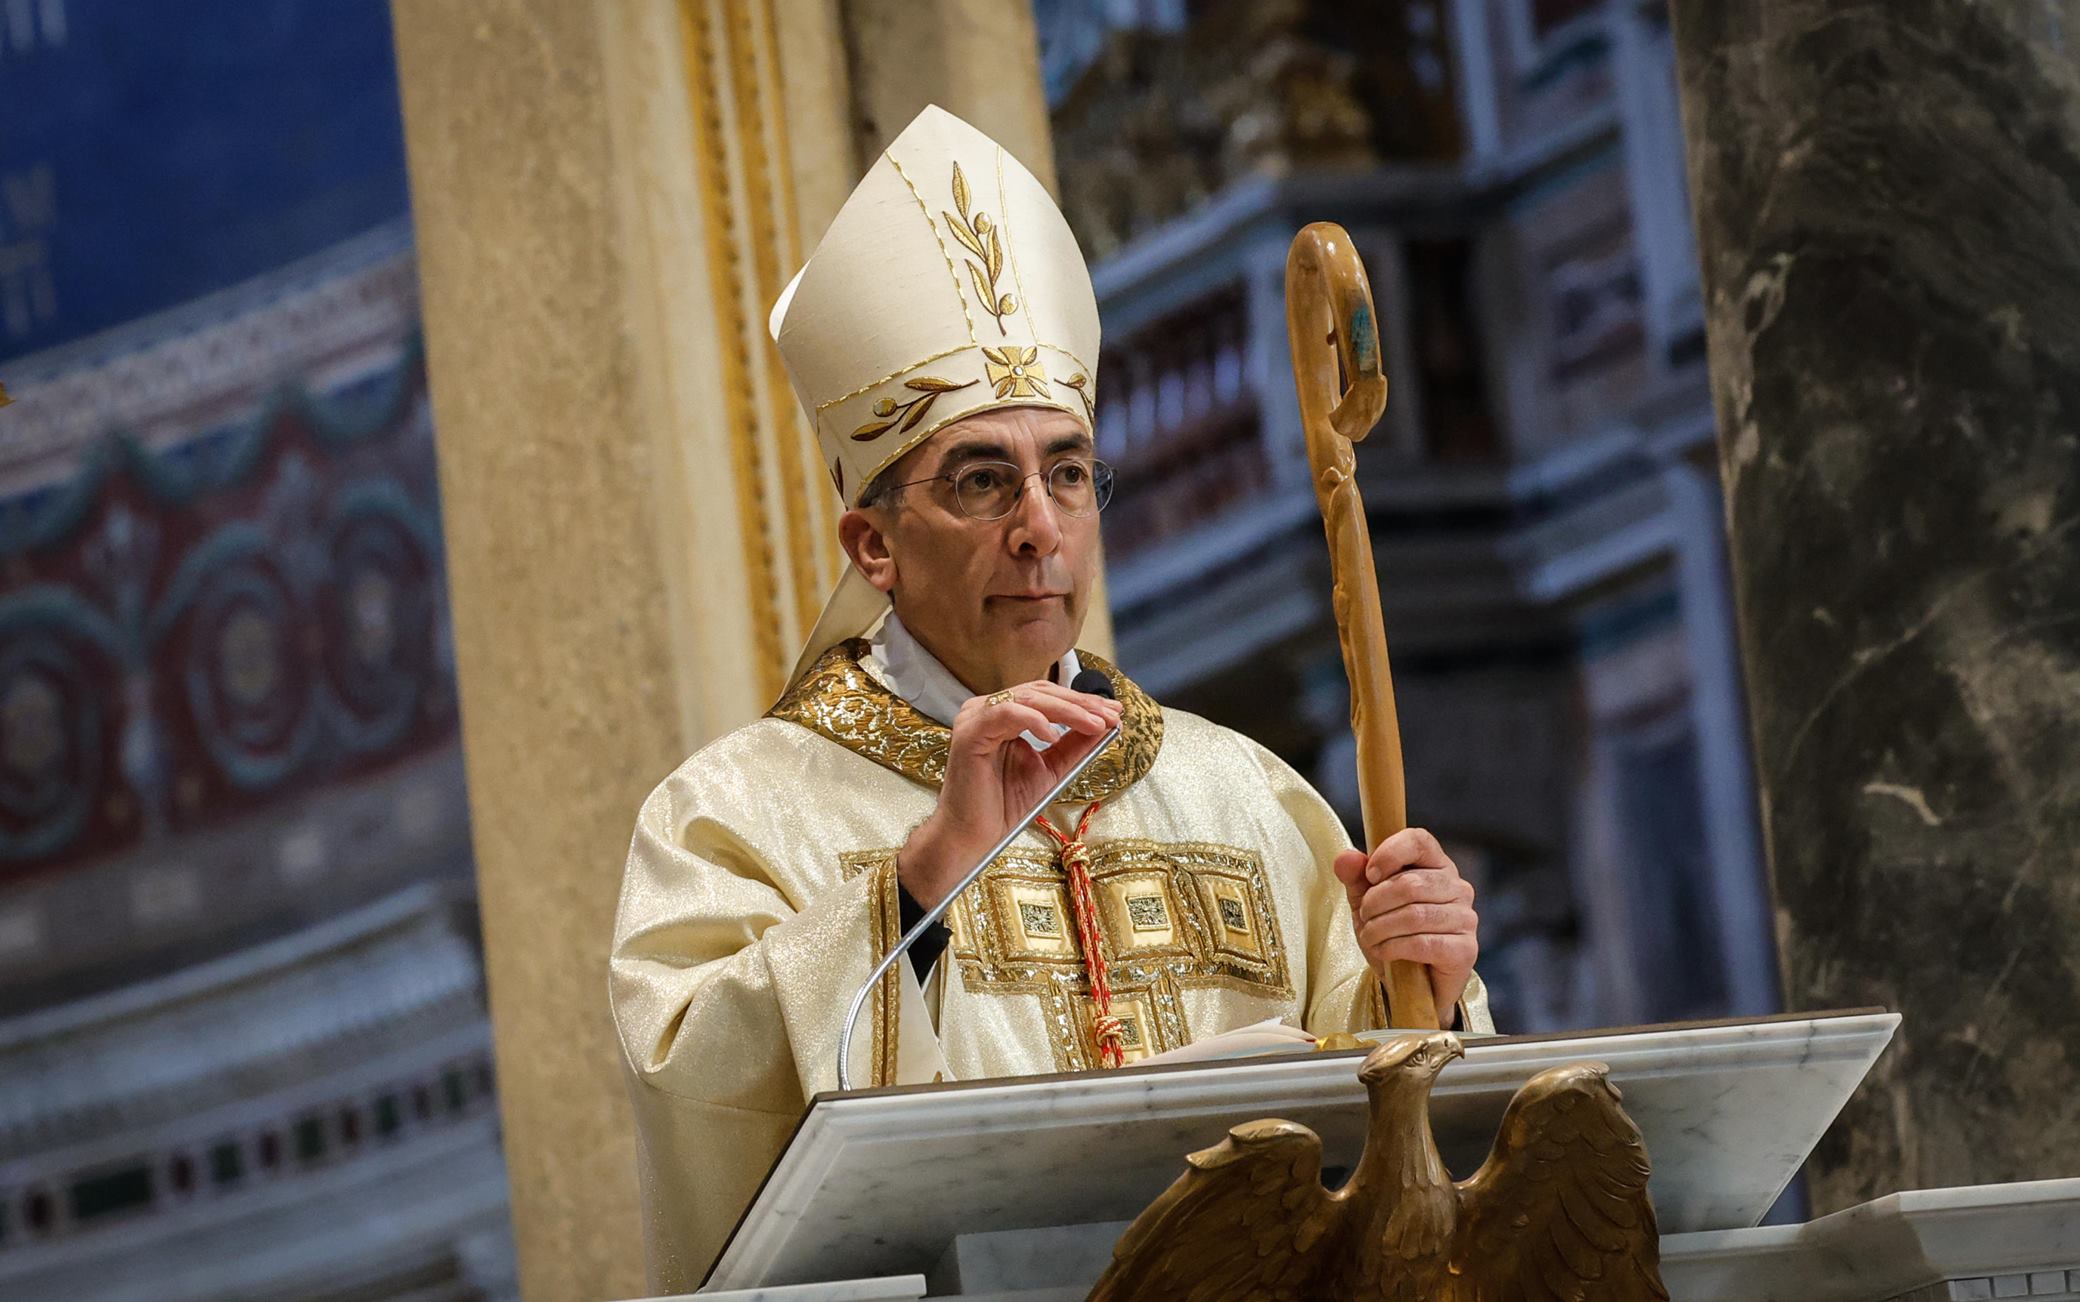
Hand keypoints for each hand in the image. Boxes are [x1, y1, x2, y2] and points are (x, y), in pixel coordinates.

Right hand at [898, 680, 1122, 907]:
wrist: (976, 836)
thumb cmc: (1004, 805)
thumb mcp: (1051, 769)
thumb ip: (1073, 745)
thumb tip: (1103, 724)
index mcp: (1003, 714)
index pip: (1046, 697)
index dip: (1081, 702)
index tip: (1114, 713)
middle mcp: (987, 710)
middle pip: (1040, 692)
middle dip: (1080, 704)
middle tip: (1110, 716)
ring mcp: (975, 718)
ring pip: (1027, 698)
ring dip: (1067, 710)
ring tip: (1094, 724)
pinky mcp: (969, 732)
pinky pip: (1007, 714)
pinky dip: (1034, 720)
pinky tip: (1054, 736)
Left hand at [1331, 827, 1478, 1015]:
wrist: (1409, 986)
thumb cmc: (1392, 935)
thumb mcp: (1367, 904)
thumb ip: (1356, 878)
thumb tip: (1345, 858)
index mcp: (1436, 865)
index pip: (1419, 840)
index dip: (1389, 853)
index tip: (1369, 876)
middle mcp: (1458, 887)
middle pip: (1411, 883)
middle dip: (1375, 903)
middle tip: (1364, 918)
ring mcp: (1466, 918)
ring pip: (1415, 914)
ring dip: (1381, 928)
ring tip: (1370, 937)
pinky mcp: (1465, 949)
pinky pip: (1424, 943)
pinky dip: (1394, 948)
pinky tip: (1384, 952)